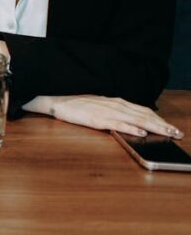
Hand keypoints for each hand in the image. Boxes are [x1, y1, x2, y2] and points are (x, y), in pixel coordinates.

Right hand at [26, 95, 183, 137]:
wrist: (56, 101)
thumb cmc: (77, 105)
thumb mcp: (100, 106)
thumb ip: (115, 112)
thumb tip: (131, 123)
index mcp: (117, 102)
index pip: (144, 110)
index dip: (160, 119)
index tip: (172, 127)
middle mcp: (116, 105)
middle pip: (144, 115)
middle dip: (163, 125)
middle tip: (177, 134)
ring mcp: (107, 111)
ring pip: (136, 119)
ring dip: (154, 127)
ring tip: (167, 134)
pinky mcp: (98, 119)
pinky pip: (118, 124)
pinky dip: (131, 128)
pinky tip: (141, 133)